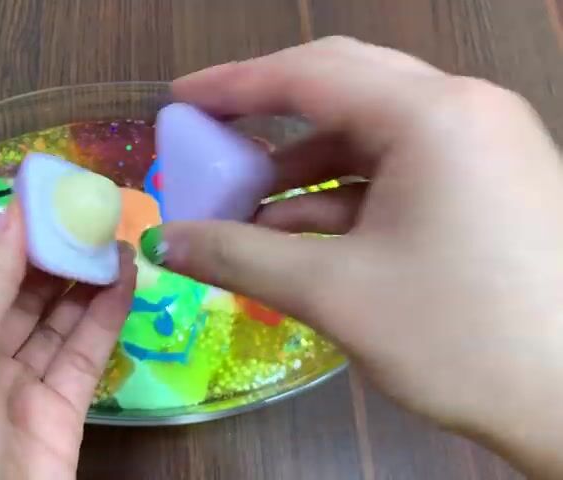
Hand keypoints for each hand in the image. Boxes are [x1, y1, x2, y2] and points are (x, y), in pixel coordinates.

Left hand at [0, 203, 135, 478]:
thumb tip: (4, 209)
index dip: (6, 235)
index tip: (46, 192)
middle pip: (13, 296)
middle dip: (50, 254)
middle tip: (91, 208)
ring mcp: (13, 393)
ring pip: (52, 324)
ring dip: (82, 280)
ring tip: (115, 233)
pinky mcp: (58, 419)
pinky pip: (80, 358)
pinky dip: (102, 318)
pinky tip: (122, 279)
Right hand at [145, 37, 562, 476]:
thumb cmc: (460, 338)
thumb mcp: (335, 292)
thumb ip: (238, 254)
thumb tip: (163, 241)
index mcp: (432, 115)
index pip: (310, 75)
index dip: (233, 86)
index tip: (177, 101)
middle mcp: (464, 110)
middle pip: (342, 87)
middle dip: (267, 116)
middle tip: (207, 136)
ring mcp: (483, 145)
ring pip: (370, 133)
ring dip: (302, 166)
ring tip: (242, 207)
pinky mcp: (488, 182)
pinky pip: (399, 168)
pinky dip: (343, 193)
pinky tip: (296, 233)